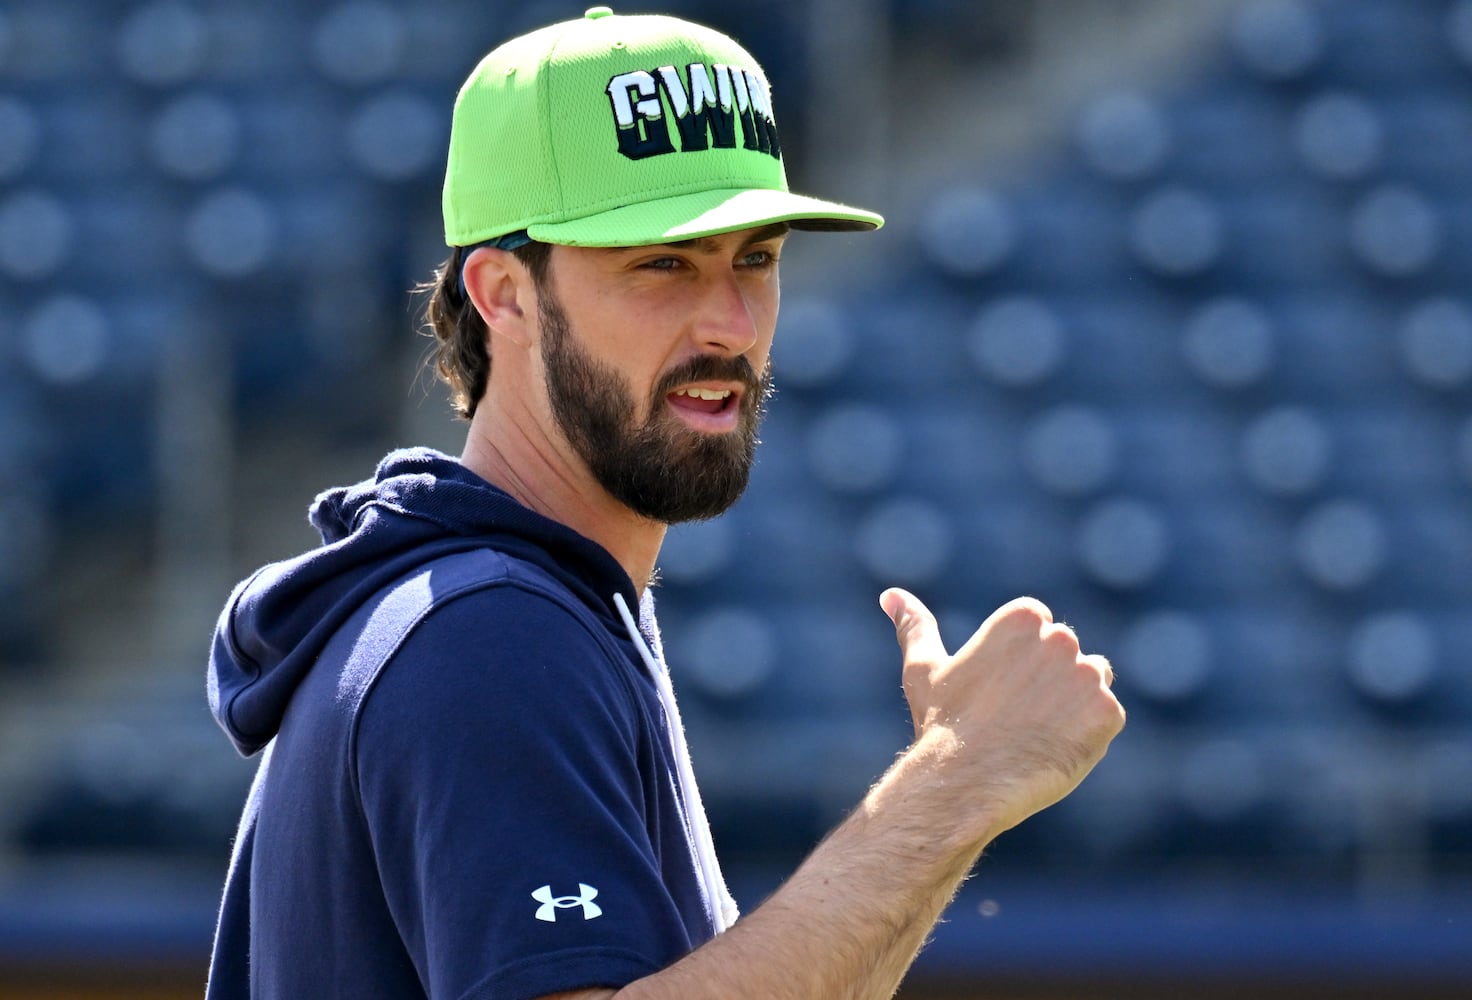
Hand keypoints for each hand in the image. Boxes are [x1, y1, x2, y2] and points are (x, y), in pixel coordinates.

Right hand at [881, 589, 1124, 837]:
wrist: (964, 782)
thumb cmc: (941, 725)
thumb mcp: (925, 669)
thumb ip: (915, 626)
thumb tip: (891, 595)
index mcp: (1021, 617)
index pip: (1040, 629)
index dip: (1020, 664)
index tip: (999, 690)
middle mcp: (1060, 638)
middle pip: (1068, 655)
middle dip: (1048, 683)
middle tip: (1014, 716)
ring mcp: (1087, 675)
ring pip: (1091, 684)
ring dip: (1072, 706)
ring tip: (1034, 732)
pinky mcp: (1107, 713)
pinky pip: (1106, 718)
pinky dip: (1087, 735)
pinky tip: (1053, 748)